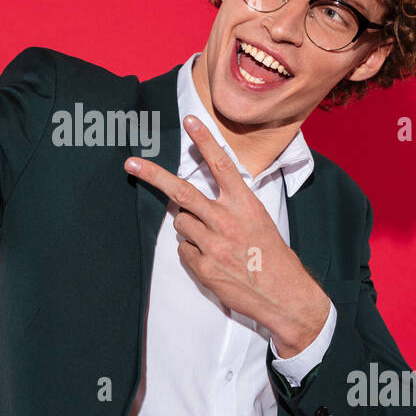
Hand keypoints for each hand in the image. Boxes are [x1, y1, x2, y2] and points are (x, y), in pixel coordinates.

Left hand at [124, 115, 330, 355]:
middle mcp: (227, 220)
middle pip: (181, 191)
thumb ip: (232, 206)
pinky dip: (193, 252)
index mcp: (245, 204)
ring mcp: (213, 244)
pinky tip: (213, 260)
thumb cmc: (272, 256)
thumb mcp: (259, 221)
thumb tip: (198, 201)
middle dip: (153, 175)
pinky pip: (184, 250)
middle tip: (131, 163)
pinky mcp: (204, 266)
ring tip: (212, 240)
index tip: (189, 121)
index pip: (221, 165)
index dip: (204, 141)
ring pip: (181, 223)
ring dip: (189, 228)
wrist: (283, 295)